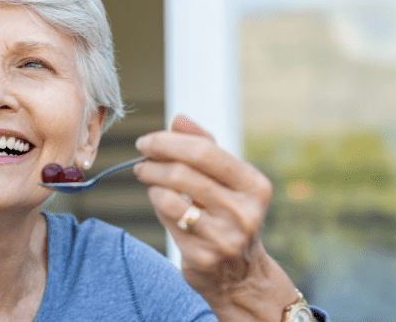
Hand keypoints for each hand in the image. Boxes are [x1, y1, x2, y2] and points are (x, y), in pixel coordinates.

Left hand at [133, 115, 298, 320]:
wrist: (240, 275)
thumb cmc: (228, 213)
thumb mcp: (226, 178)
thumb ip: (204, 145)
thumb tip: (178, 119)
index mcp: (254, 185)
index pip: (204, 151)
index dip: (168, 142)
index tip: (146, 141)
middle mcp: (244, 212)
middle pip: (183, 172)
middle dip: (153, 161)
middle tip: (141, 160)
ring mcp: (224, 237)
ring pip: (169, 196)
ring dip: (151, 183)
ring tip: (147, 178)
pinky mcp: (203, 257)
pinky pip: (167, 219)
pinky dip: (157, 204)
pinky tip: (160, 201)